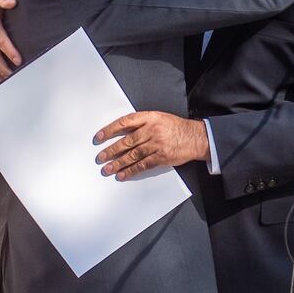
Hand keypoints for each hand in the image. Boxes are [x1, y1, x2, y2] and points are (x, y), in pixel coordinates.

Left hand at [94, 111, 209, 180]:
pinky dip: (131, 171)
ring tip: (107, 169)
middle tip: (100, 158)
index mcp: (149, 117)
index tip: (99, 137)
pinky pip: (143, 165)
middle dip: (111, 151)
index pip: (125, 122)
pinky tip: (122, 175)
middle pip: (127, 141)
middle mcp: (152, 130)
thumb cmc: (175, 127)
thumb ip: (141, 123)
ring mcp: (157, 144)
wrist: (195, 137)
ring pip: (133, 155)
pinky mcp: (161, 157)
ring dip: (118, 163)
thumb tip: (121, 132)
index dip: (110, 130)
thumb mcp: (158, 117)